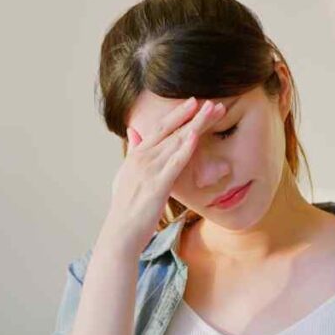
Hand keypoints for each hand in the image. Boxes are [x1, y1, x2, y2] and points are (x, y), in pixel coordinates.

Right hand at [102, 96, 225, 257]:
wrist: (120, 231)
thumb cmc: (125, 208)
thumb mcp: (126, 174)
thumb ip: (133, 152)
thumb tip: (134, 132)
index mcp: (138, 154)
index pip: (161, 128)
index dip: (179, 114)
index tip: (195, 103)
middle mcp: (143, 157)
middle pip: (171, 129)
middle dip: (192, 114)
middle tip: (213, 102)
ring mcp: (150, 170)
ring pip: (176, 141)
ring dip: (196, 124)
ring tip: (214, 111)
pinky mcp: (158, 185)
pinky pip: (174, 163)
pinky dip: (186, 148)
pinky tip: (196, 135)